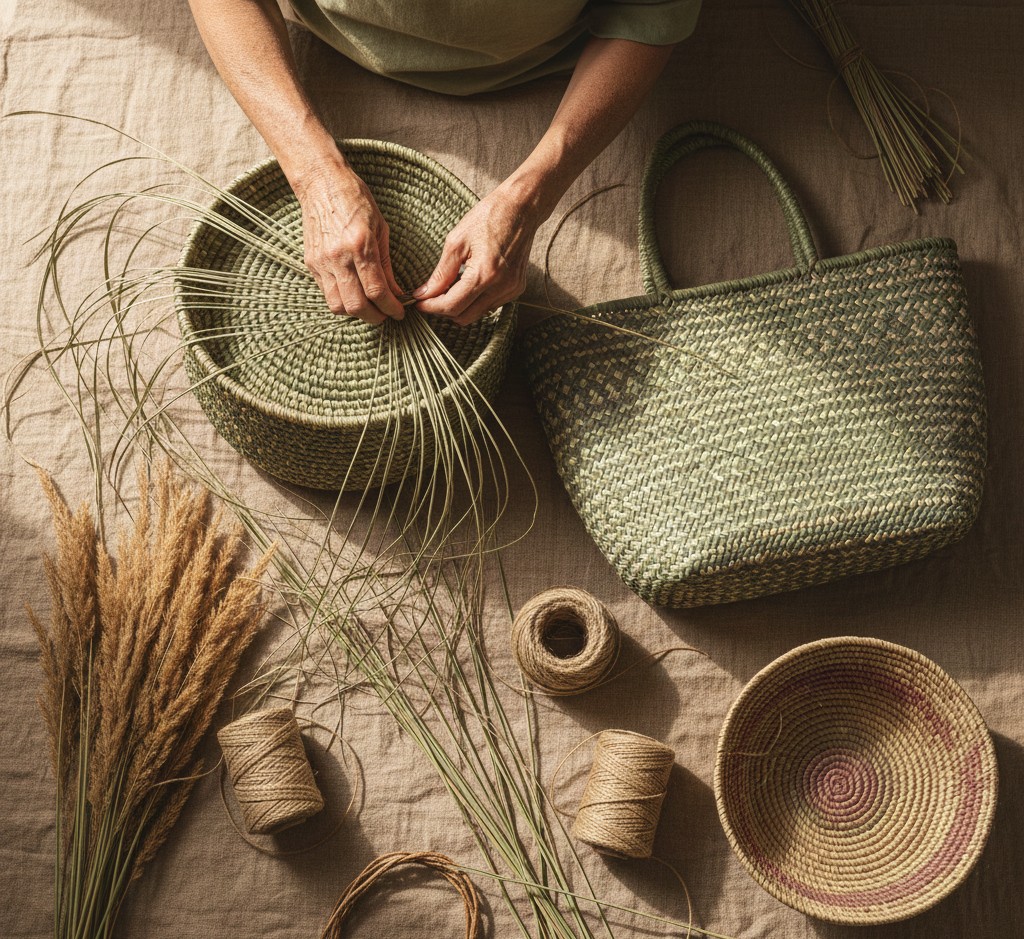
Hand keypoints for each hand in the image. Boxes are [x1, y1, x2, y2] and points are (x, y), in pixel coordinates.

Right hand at [294, 160, 404, 324]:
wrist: (322, 183)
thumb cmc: (356, 201)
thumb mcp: (381, 229)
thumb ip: (387, 265)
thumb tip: (396, 293)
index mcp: (361, 245)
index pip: (377, 291)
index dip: (391, 308)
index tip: (399, 313)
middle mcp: (339, 257)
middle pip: (356, 306)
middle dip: (375, 317)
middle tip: (386, 315)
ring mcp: (322, 262)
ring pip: (338, 306)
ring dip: (356, 313)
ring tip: (369, 306)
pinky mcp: (311, 263)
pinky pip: (326, 293)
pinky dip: (342, 300)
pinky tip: (353, 293)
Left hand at [412, 182, 537, 325]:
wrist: (522, 207)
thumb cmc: (489, 217)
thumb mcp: (456, 241)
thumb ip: (440, 273)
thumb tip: (424, 293)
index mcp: (484, 274)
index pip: (452, 306)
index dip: (431, 307)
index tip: (418, 303)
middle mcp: (501, 287)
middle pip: (464, 316)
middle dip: (444, 310)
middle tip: (430, 297)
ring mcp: (511, 290)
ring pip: (477, 314)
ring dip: (460, 305)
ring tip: (450, 285)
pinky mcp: (516, 289)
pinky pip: (490, 305)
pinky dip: (475, 300)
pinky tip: (469, 282)